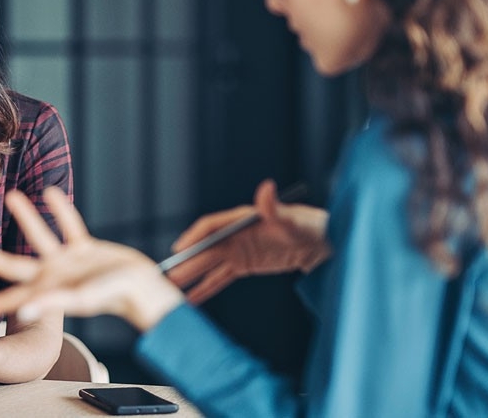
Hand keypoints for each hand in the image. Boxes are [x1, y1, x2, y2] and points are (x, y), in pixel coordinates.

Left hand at [0, 187, 183, 331]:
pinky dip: (61, 210)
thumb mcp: (82, 299)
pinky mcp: (86, 249)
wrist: (144, 288)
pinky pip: (70, 226)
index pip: (11, 297)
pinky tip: (50, 192)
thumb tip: (23, 310)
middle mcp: (53, 276)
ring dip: (26, 217)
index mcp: (48, 292)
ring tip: (11, 195)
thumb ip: (53, 302)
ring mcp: (69, 262)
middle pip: (13, 264)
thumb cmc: (115, 298)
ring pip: (41, 235)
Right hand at [166, 179, 329, 303]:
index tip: (180, 250)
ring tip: (172, 290)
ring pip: (208, 265)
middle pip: (204, 249)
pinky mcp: (243, 266)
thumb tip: (266, 188)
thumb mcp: (292, 220)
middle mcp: (234, 234)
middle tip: (167, 277)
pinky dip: (205, 288)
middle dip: (186, 263)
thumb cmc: (307, 226)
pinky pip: (219, 278)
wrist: (320, 244)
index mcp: (241, 220)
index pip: (211, 227)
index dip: (194, 237)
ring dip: (190, 276)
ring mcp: (237, 251)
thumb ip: (275, 209)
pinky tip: (191, 299)